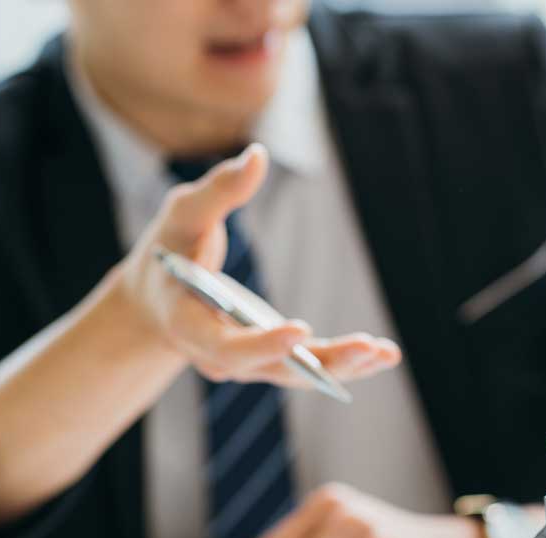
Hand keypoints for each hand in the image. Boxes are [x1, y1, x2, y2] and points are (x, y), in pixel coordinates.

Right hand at [115, 142, 400, 386]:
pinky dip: (348, 362)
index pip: (224, 345)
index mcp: (188, 325)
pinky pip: (311, 367)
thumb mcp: (183, 214)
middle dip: (321, 363)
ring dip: (345, 368)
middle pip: (272, 368)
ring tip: (386, 354)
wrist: (158, 303)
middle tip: (366, 348)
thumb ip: (219, 191)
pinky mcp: (274, 357)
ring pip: (299, 374)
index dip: (261, 343)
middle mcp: (220, 356)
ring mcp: (250, 363)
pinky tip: (387, 355)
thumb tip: (257, 155)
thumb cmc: (171, 250)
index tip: (301, 330)